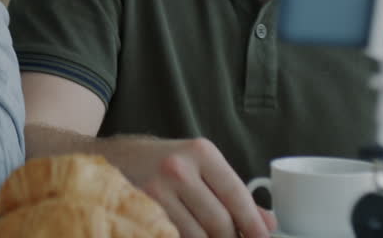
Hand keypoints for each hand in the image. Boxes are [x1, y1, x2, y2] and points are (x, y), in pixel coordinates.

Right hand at [128, 137, 275, 237]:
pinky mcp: (140, 208)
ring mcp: (155, 190)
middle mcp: (178, 168)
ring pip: (196, 235)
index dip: (253, 225)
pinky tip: (190, 235)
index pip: (236, 195)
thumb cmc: (161, 161)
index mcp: (200, 153)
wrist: (114, 156)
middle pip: (218, 221)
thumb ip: (232, 192)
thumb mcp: (199, 165)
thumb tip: (267, 222)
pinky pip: (174, 236)